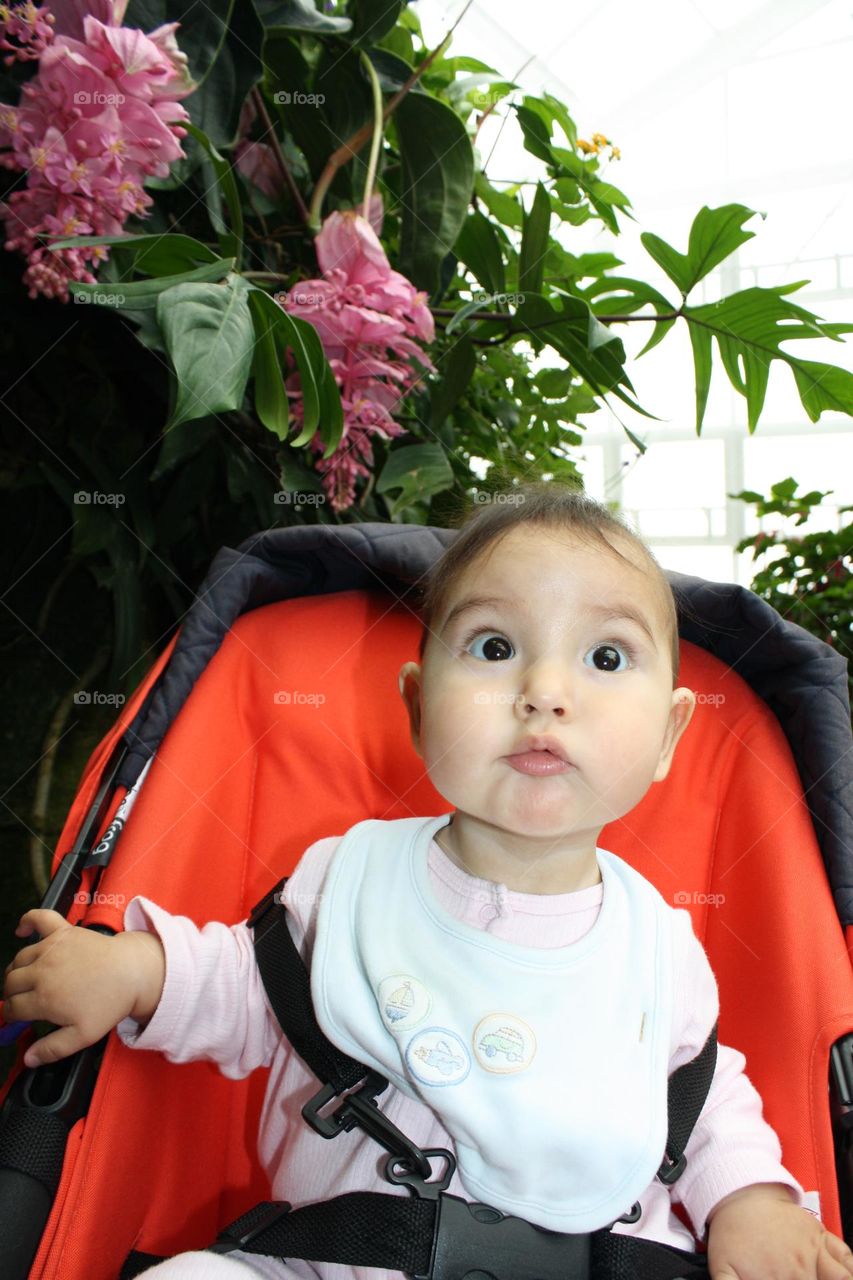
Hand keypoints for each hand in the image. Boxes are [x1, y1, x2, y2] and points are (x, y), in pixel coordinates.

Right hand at [3, 908, 165, 1067]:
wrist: (132, 973)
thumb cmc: (109, 1002)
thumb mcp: (82, 1036)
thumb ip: (52, 1049)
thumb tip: (28, 1059)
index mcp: (44, 998)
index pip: (13, 1008)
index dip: (12, 1016)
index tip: (17, 1018)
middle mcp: (43, 971)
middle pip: (10, 983)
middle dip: (12, 994)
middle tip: (24, 1000)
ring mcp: (52, 948)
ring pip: (19, 959)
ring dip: (17, 970)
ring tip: (27, 979)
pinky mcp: (63, 931)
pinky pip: (39, 918)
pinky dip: (28, 921)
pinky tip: (22, 930)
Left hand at [707, 1182, 852, 1278]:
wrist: (740, 1195)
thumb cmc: (732, 1232)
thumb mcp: (722, 1268)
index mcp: (778, 1279)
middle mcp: (800, 1269)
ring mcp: (813, 1251)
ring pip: (840, 1278)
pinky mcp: (821, 1236)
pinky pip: (845, 1257)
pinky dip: (849, 1269)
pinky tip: (846, 1274)